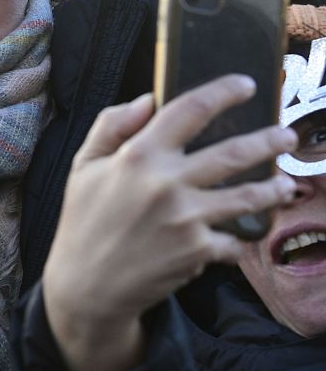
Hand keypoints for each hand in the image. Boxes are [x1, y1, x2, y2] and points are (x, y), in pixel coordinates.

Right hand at [44, 76, 295, 370]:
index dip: (223, 92)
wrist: (87, 286)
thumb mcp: (82, 167)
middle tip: (287, 136)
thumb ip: (110, 126)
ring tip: (285, 185)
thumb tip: (146, 100)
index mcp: (138, 156)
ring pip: (248, 196)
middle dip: (268, 141)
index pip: (189, 110)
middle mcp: (166, 183)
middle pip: (234, 153)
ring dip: (273, 188)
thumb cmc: (83, 222)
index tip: (247, 85)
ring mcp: (186, 218)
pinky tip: (236, 237)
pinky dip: (235, 240)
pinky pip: (232, 240)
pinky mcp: (197, 250)